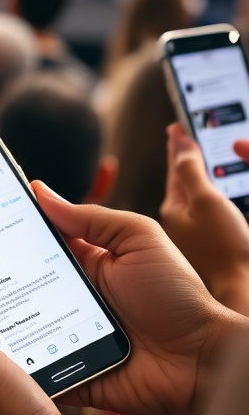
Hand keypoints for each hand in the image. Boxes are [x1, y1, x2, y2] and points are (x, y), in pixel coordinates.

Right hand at [36, 182, 248, 414]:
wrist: (203, 360)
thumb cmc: (178, 296)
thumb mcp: (138, 240)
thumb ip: (91, 218)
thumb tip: (41, 191)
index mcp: (83, 264)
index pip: (34, 247)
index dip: (7, 236)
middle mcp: (69, 299)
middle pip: (18, 288)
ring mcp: (67, 336)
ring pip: (18, 329)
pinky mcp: (71, 372)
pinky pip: (35, 369)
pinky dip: (15, 366)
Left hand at [160, 123, 248, 314]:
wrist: (242, 288)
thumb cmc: (226, 248)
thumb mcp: (207, 202)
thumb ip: (191, 172)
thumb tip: (179, 143)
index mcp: (173, 207)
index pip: (175, 168)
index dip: (178, 146)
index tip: (175, 126)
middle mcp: (178, 220)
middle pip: (181, 180)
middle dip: (183, 157)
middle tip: (182, 136)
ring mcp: (191, 234)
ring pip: (192, 195)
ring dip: (195, 174)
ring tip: (194, 156)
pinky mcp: (207, 244)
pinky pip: (204, 210)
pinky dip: (206, 194)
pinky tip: (210, 194)